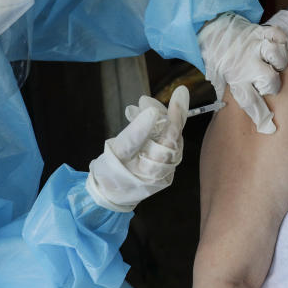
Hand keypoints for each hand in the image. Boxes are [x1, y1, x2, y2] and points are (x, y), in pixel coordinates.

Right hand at [86, 86, 188, 211]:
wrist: (108, 195)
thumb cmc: (109, 174)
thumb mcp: (116, 152)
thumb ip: (134, 133)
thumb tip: (152, 112)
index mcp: (152, 167)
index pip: (171, 135)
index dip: (176, 113)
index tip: (180, 92)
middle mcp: (165, 170)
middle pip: (172, 134)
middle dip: (162, 114)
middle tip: (143, 101)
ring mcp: (166, 169)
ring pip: (170, 137)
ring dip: (158, 119)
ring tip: (140, 107)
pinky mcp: (165, 167)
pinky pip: (166, 142)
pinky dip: (157, 128)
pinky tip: (145, 119)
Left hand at [197, 12, 287, 133]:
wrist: (211, 32)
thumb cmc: (220, 60)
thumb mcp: (221, 81)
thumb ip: (236, 95)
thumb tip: (250, 116)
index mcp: (234, 79)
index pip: (249, 102)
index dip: (260, 116)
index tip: (269, 126)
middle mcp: (245, 63)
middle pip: (269, 80)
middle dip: (272, 85)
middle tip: (267, 82)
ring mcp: (254, 46)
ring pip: (277, 56)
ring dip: (279, 61)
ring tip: (274, 63)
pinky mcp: (260, 32)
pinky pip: (279, 36)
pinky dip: (282, 41)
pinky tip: (277, 46)